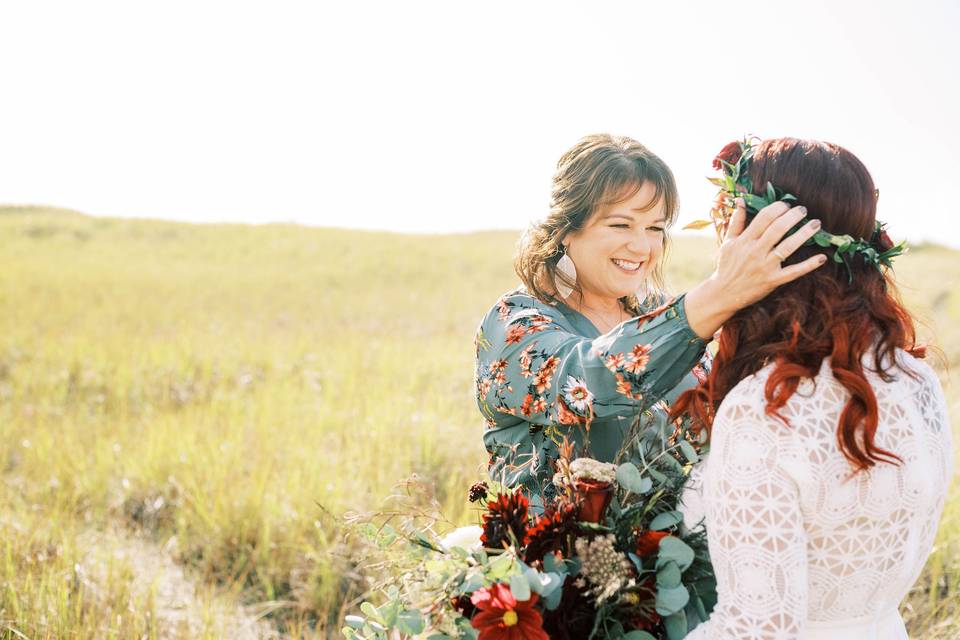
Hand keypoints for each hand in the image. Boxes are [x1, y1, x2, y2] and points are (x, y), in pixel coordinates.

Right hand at [684, 199, 825, 339]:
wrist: (723, 293)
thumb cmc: (726, 266)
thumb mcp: (728, 242)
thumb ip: (735, 221)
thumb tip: (740, 200)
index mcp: (744, 240)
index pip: (764, 217)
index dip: (778, 208)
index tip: (786, 205)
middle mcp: (755, 252)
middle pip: (778, 228)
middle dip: (793, 216)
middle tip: (802, 210)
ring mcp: (765, 266)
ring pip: (788, 247)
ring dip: (804, 233)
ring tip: (816, 224)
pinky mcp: (773, 280)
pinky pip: (794, 272)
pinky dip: (809, 265)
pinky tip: (822, 257)